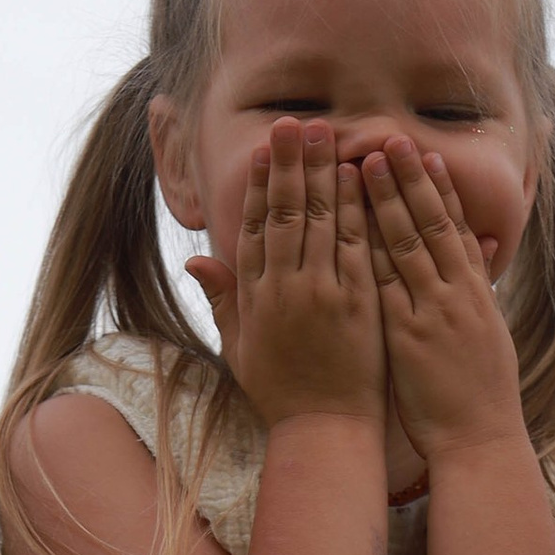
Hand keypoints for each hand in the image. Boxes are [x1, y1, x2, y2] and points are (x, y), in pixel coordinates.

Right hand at [185, 120, 382, 428]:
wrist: (323, 432)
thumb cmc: (281, 395)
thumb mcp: (239, 348)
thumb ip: (222, 299)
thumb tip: (197, 259)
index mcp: (255, 297)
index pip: (257, 227)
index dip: (262, 185)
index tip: (266, 150)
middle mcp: (285, 288)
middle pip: (286, 212)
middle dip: (290, 163)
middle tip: (294, 122)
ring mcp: (322, 293)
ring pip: (320, 220)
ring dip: (322, 172)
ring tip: (326, 132)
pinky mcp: (357, 303)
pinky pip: (356, 244)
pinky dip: (356, 207)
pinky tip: (358, 176)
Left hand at [362, 140, 526, 464]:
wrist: (480, 441)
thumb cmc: (480, 397)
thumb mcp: (488, 336)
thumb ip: (479, 288)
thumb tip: (480, 251)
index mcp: (476, 294)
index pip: (454, 229)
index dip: (439, 189)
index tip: (424, 153)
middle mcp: (458, 294)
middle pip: (432, 224)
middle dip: (410, 179)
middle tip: (391, 138)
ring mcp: (434, 312)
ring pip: (408, 243)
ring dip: (387, 199)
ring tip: (367, 161)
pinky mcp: (408, 335)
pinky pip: (385, 282)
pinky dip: (369, 248)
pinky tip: (350, 222)